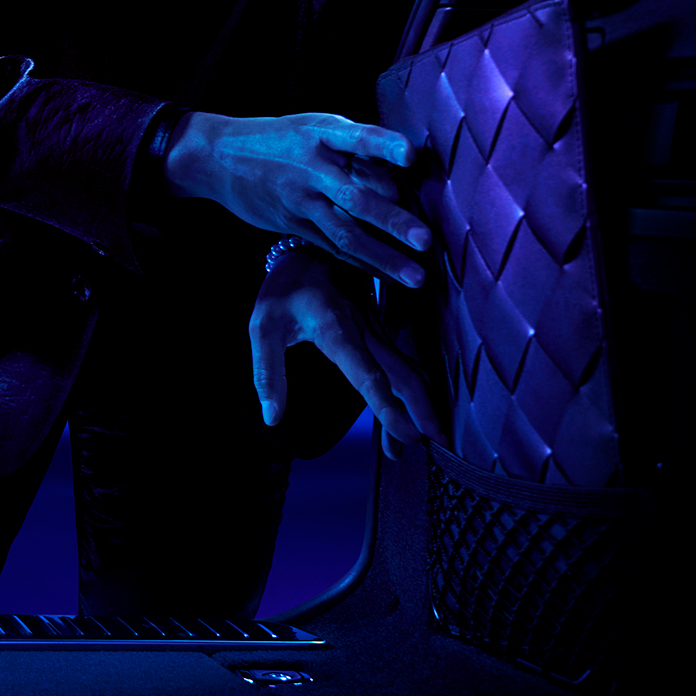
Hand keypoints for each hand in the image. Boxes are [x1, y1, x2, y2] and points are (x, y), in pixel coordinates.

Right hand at [163, 111, 430, 287]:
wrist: (218, 156)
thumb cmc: (281, 137)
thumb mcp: (313, 126)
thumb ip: (353, 145)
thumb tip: (405, 170)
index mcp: (320, 134)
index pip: (358, 138)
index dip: (384, 145)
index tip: (411, 155)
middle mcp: (311, 168)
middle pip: (356, 197)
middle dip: (392, 221)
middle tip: (425, 240)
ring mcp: (301, 200)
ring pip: (345, 233)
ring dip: (383, 257)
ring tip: (417, 276)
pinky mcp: (292, 223)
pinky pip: (332, 247)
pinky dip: (362, 263)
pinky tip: (387, 277)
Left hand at [251, 251, 437, 455]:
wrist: (310, 248)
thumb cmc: (284, 289)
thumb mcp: (262, 326)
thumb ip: (267, 372)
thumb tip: (272, 417)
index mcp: (335, 329)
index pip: (367, 374)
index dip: (388, 407)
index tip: (406, 435)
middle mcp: (365, 331)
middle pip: (405, 375)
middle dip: (423, 412)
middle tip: (434, 447)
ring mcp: (378, 330)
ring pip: (410, 371)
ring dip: (421, 406)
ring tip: (419, 443)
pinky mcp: (382, 330)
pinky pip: (404, 363)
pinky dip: (414, 392)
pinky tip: (411, 415)